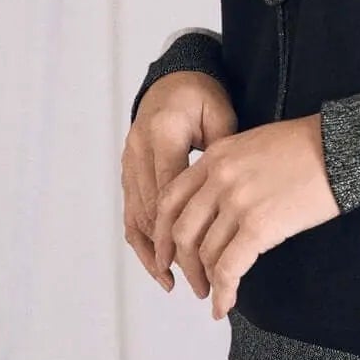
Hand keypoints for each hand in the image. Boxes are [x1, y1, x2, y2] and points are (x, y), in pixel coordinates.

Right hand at [122, 72, 236, 289]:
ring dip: (153, 251)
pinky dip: (141, 239)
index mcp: (163, 134)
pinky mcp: (127, 171)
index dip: (182, 230)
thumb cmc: (202, 96)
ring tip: (174, 280)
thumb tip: (231, 196)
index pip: (170, 192)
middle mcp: (139, 151)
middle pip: (150, 212)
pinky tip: (157, 263)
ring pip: (136, 216)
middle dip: (171, 251)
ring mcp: (129, 162)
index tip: (202, 259)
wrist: (173, 78)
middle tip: (195, 281)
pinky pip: (131, 211)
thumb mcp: (220, 116)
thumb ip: (222, 154)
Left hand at [151, 114, 339, 318]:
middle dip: (182, 264)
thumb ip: (226, 170)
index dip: (163, 234)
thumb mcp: (254, 145)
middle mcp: (220, 178)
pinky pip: (229, 269)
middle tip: (192, 282)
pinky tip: (225, 304)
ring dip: (207, 282)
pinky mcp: (259, 226)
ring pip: (205, 255)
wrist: (342, 148)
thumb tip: (213, 208)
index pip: (169, 200)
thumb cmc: (308, 146)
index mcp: (216, 156)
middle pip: (181, 232)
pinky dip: (224, 293)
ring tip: (215, 294)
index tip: (166, 254)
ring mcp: (238, 202)